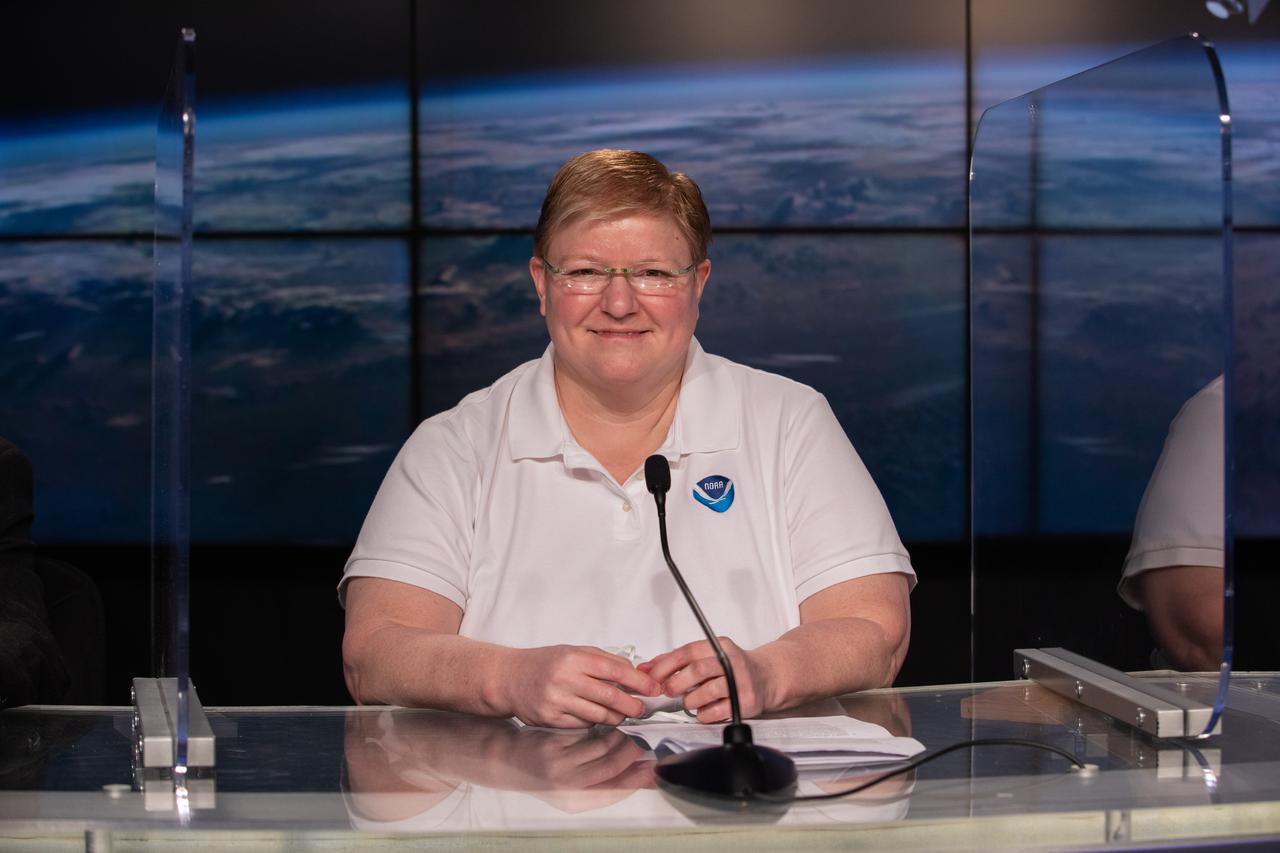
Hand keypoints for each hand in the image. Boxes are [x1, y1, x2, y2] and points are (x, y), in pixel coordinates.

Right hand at [499, 645, 660, 727]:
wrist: (510, 678)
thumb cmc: (545, 663)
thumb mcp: (573, 652)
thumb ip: (603, 660)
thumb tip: (634, 672)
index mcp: (573, 658)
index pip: (614, 670)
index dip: (638, 681)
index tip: (653, 688)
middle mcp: (564, 679)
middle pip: (610, 696)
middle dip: (632, 704)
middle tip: (642, 708)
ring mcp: (557, 701)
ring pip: (599, 714)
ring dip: (616, 716)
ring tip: (621, 713)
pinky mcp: (551, 719)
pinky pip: (583, 725)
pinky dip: (593, 722)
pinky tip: (593, 715)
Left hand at [641, 637, 772, 722]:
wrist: (767, 678)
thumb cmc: (732, 668)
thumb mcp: (707, 656)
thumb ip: (678, 661)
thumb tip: (646, 667)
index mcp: (719, 647)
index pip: (687, 652)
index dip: (665, 665)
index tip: (652, 676)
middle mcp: (731, 662)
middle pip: (697, 670)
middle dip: (677, 683)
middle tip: (669, 691)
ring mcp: (740, 682)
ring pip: (706, 692)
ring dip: (690, 700)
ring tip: (689, 701)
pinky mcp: (745, 702)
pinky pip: (716, 712)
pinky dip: (704, 714)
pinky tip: (703, 710)